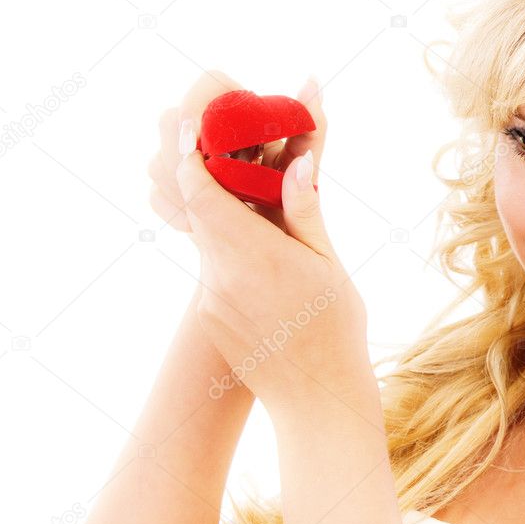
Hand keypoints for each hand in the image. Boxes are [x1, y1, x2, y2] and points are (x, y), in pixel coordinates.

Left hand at [173, 76, 369, 416]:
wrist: (317, 400)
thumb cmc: (335, 329)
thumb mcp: (328, 264)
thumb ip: (304, 210)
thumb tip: (295, 159)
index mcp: (254, 254)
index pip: (201, 191)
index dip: (189, 153)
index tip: (190, 123)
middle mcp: (221, 275)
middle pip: (198, 209)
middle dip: (208, 175)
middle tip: (227, 148)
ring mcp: (210, 299)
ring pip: (206, 239)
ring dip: (223, 214)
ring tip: (256, 206)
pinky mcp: (210, 316)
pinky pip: (213, 268)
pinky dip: (230, 249)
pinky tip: (264, 260)